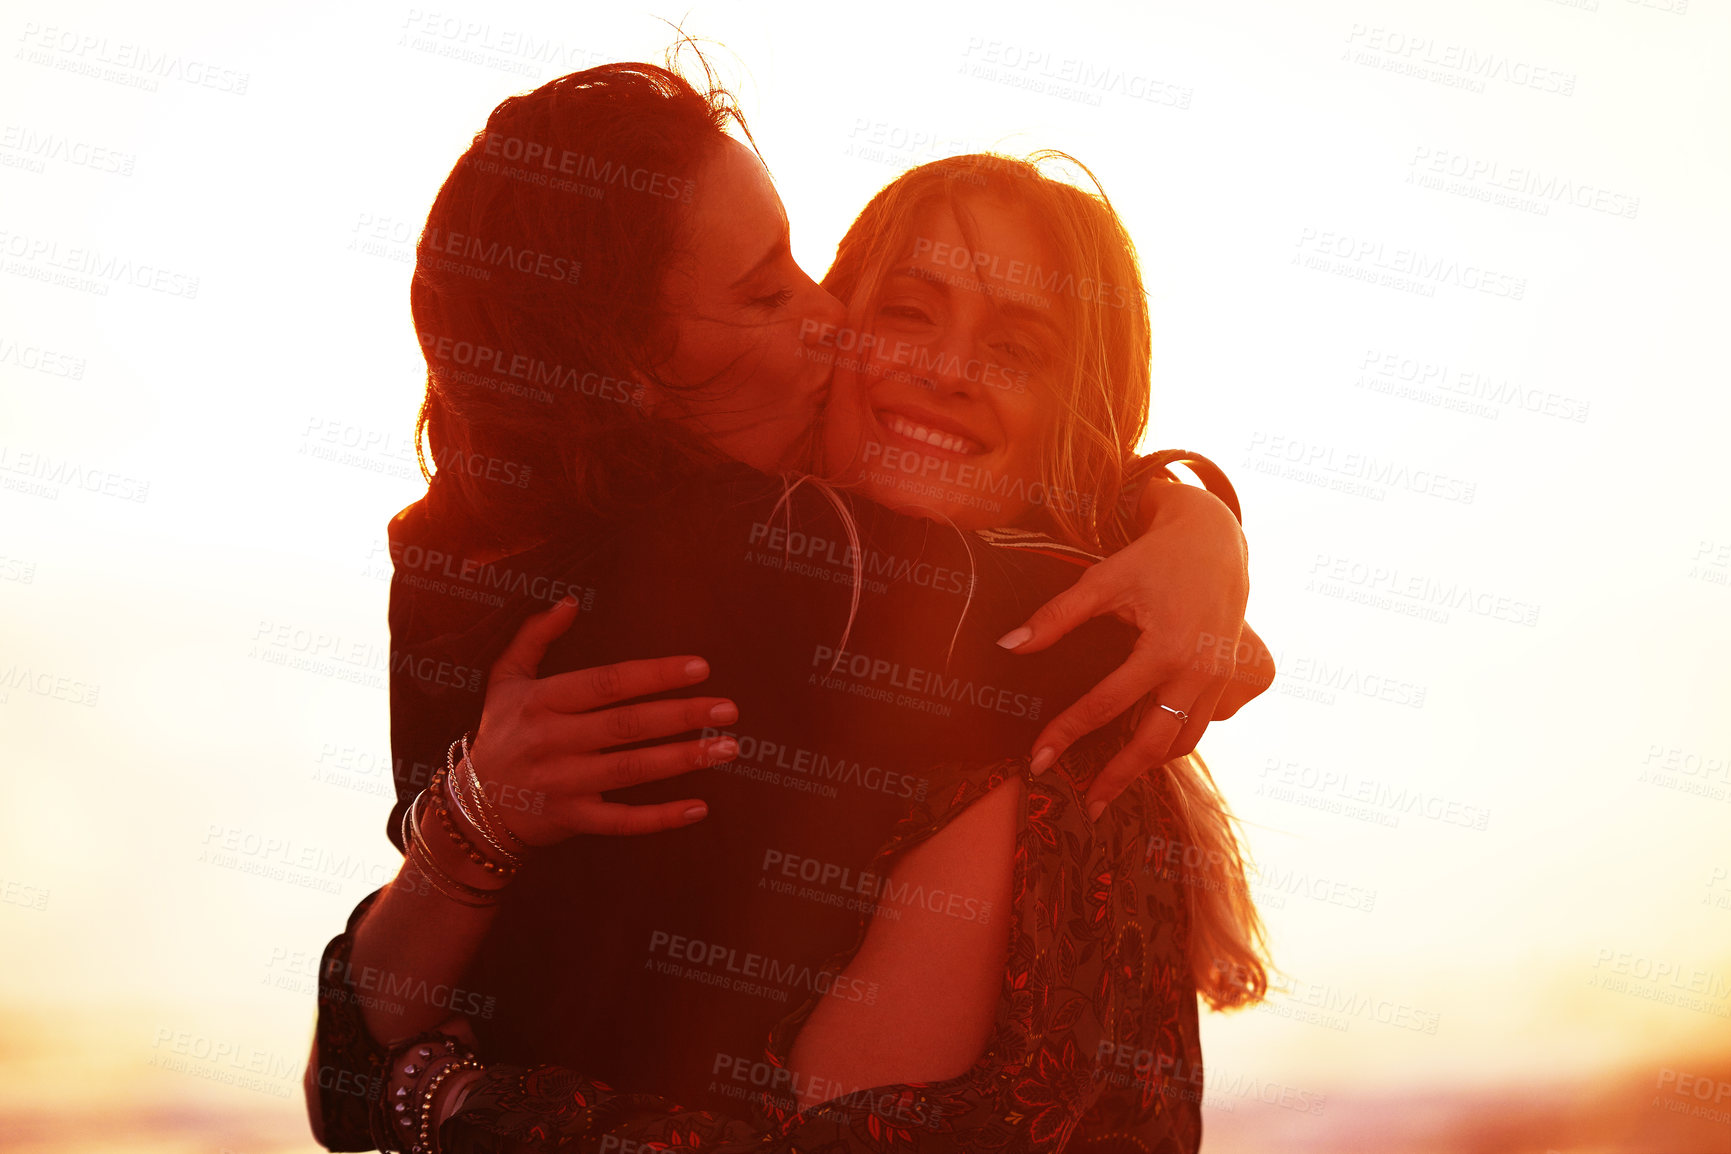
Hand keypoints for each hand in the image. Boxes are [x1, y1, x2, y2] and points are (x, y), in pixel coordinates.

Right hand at [467, 596, 738, 844]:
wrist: (472, 805)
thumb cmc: (501, 732)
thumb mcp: (506, 680)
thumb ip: (535, 637)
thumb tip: (569, 601)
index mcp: (541, 700)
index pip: (607, 682)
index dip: (654, 675)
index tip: (701, 668)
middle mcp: (551, 740)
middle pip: (626, 725)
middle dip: (681, 716)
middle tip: (729, 709)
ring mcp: (561, 783)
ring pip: (630, 770)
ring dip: (682, 759)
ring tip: (728, 747)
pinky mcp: (571, 820)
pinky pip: (620, 821)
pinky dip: (659, 818)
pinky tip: (698, 807)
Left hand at [996, 486, 1269, 819]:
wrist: (1216, 542)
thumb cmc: (1153, 558)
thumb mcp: (1104, 580)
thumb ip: (1057, 617)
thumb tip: (1008, 646)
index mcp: (1167, 648)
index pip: (1106, 704)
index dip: (1067, 733)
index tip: (1037, 759)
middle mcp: (1199, 672)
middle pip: (1154, 743)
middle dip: (1117, 779)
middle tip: (1086, 805)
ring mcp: (1219, 680)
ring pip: (1183, 743)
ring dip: (1146, 767)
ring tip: (1110, 783)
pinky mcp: (1229, 681)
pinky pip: (1199, 728)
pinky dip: (1172, 745)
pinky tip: (1143, 751)